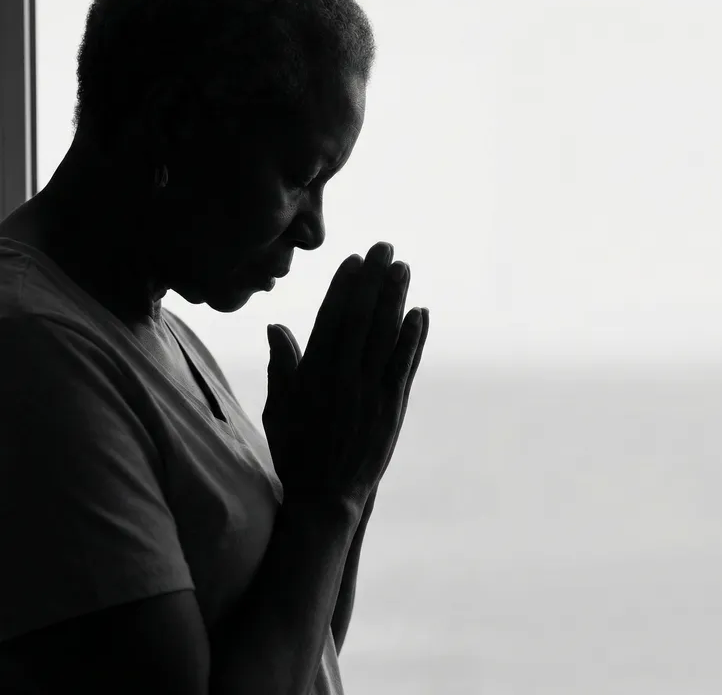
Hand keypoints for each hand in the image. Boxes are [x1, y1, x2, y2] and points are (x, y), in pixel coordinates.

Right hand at [262, 242, 429, 510]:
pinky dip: (413, 338)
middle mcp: (342, 377)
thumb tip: (277, 326)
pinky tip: (420, 314)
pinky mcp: (392, 408)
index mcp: (313, 374)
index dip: (343, 286)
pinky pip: (404, 365)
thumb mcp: (277, 409)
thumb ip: (281, 367)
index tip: (353, 260)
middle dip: (373, 280)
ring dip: (396, 299)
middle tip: (384, 249)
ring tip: (403, 268)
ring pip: (385, 336)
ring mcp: (369, 392)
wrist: (326, 497)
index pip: (330, 319)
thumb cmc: (297, 452)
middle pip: (360, 318)